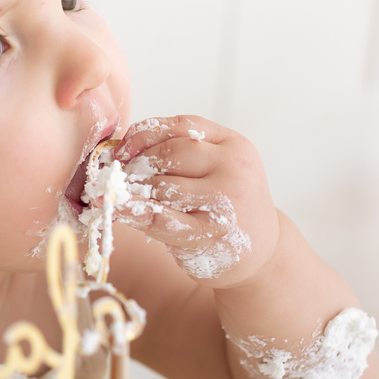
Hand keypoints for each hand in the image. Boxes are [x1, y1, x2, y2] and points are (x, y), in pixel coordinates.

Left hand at [112, 116, 278, 285]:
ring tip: (132, 198)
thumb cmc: (226, 205)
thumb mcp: (217, 167)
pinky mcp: (208, 233)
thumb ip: (182, 150)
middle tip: (124, 179)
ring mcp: (224, 201)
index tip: (123, 151)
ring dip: (138, 191)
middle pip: (170, 154)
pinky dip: (132, 211)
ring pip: (162, 185)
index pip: (180, 126)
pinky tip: (115, 208)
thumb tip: (121, 151)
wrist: (263, 252)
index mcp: (234, 144)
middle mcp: (234, 168)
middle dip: (139, 165)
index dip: (144, 135)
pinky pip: (160, 217)